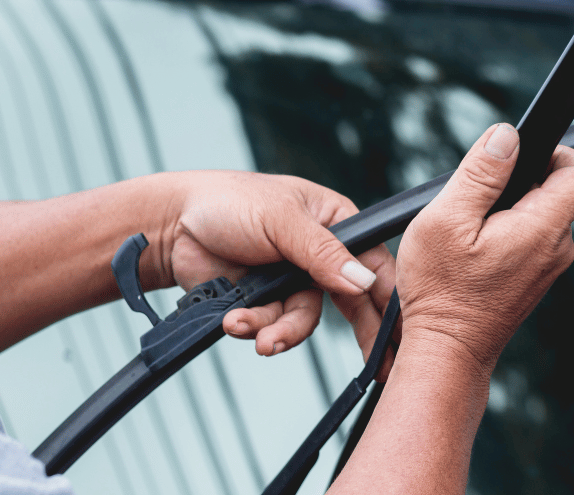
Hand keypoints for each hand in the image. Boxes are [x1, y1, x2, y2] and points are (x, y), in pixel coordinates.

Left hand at [167, 171, 395, 363]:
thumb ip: (323, 252)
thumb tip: (362, 282)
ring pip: (305, 320)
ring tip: (262, 341)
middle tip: (377, 370)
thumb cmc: (230, 202)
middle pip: (353, 302)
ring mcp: (293, 281)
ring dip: (283, 333)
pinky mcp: (265, 302)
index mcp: (337, 225)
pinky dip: (253, 328)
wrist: (172, 225)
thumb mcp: (282, 219)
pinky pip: (271, 326)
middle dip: (362, 336)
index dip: (388, 297)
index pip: (373, 263)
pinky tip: (234, 321)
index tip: (401, 332)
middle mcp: (321, 257)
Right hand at [395, 124, 573, 371]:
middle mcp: (557, 248)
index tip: (520, 158)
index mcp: (543, 229)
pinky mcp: (536, 278)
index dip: (559, 153)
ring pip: (542, 213)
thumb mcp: (446, 220)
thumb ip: (480, 173)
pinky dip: (507, 232)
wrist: (448, 353)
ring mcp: (549, 266)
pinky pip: (531, 237)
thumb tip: (507, 135)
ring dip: (510, 209)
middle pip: (559, 190)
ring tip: (471, 233)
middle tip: (477, 202)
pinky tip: (475, 251)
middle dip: (521, 181)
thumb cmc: (442, 291)